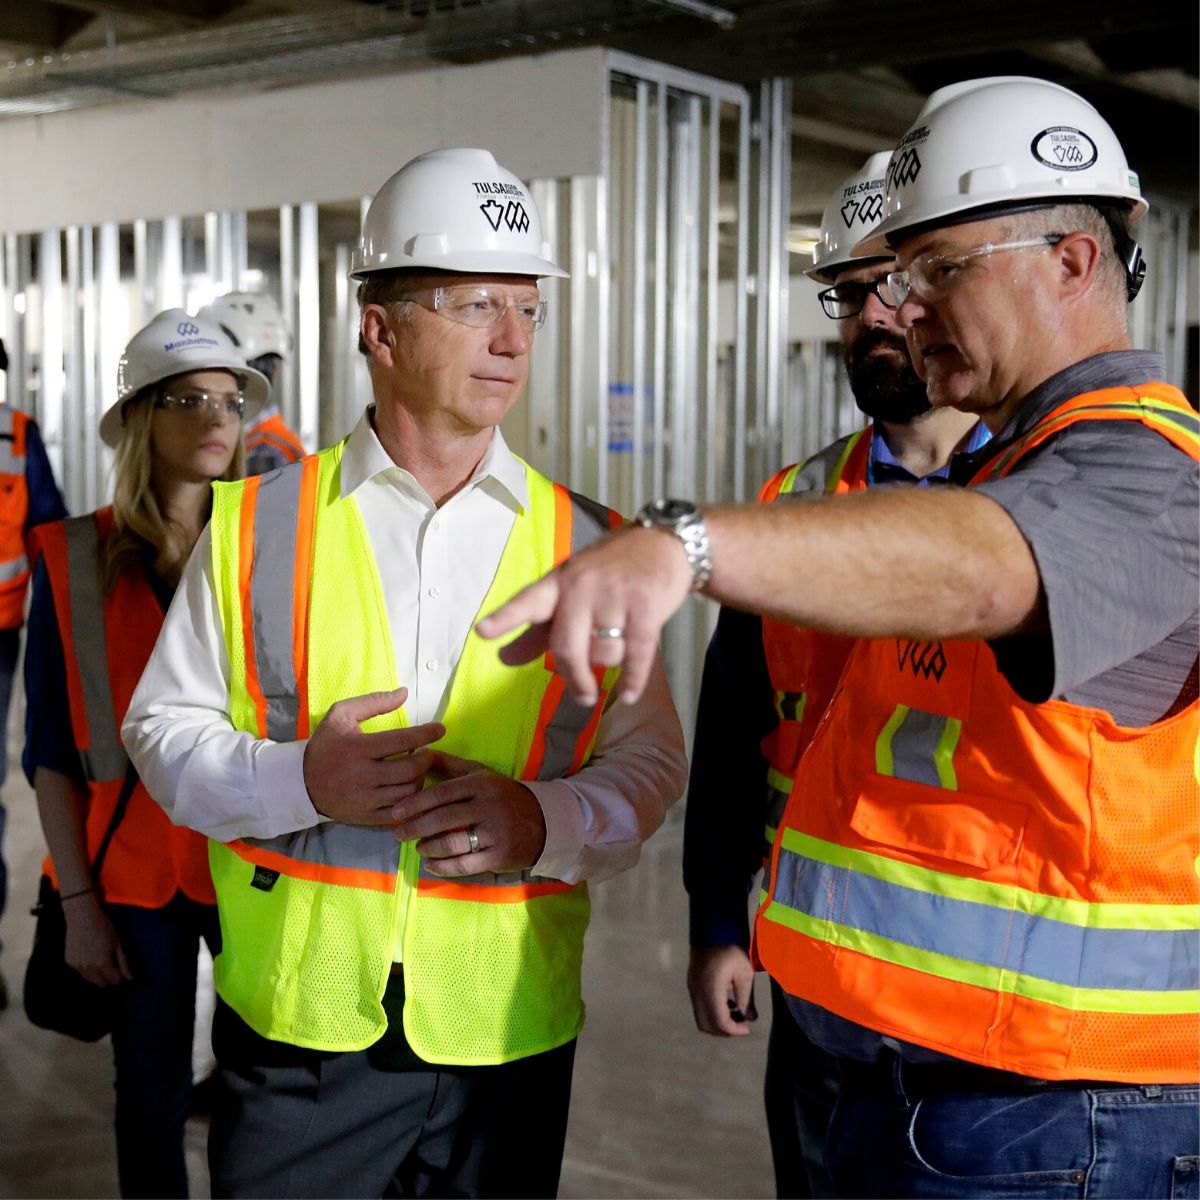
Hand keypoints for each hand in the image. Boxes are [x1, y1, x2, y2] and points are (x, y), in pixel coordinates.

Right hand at [64, 895, 132, 987]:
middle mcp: (88, 968)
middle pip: (102, 984)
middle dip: (109, 978)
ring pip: (90, 980)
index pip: (115, 980)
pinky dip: (87, 968)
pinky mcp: (70, 962)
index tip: (123, 970)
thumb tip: (130, 978)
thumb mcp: (118, 944)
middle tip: (113, 967)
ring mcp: (77, 966)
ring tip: (102, 960)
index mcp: (102, 964)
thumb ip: (124, 963)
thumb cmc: (104, 928)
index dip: (121, 976)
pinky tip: (91, 955)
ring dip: (98, 975)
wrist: (83, 917)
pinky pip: (81, 971)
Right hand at [303, 688, 444, 825]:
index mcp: (358, 749)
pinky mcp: (367, 817)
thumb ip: (373, 702)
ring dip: (420, 778)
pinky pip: (400, 811)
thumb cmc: (326, 745)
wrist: (301, 783)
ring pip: (408, 792)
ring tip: (417, 768)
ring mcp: (366, 800)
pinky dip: (411, 800)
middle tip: (427, 751)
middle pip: (410, 770)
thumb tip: (404, 693)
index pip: (401, 741)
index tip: (440, 729)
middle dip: (426, 758)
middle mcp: (363, 776)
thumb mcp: (341, 715)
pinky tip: (408, 787)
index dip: (426, 734)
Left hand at [390, 751, 546, 875]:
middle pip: (444, 818)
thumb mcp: (480, 774)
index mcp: (482, 784)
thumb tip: (419, 753)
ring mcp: (496, 832)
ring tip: (416, 848)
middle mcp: (489, 806)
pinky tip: (430, 864)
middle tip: (398, 834)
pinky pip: (464, 864)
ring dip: (428, 847)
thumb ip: (450, 765)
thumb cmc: (502, 795)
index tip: (395, 812)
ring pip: (453, 843)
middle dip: (415, 827)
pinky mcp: (499, 855)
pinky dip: (442, 866)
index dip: (415, 803)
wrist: (542, 821)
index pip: (442, 793)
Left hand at [476, 525, 692, 706]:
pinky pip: (636, 655)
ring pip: (603, 653)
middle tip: (581, 695)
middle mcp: (583, 587)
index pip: (529, 601)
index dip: (506, 618)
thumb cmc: (611, 570)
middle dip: (574, 677)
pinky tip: (628, 694)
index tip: (482, 631)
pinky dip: (632, 680)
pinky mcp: (646, 607)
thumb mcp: (572, 589)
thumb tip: (505, 658)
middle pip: (566, 646)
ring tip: (618, 650)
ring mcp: (616, 596)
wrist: (663, 543)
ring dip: (610, 663)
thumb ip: (540, 627)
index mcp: (560, 582)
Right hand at [687, 945, 757, 1036]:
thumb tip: (750, 1018)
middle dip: (724, 1031)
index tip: (747, 1029)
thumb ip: (747, 999)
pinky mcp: (691, 983)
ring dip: (718, 1022)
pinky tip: (728, 1003)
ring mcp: (692, 987)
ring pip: (701, 1018)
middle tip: (741, 1025)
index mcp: (711, 989)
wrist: (713, 927)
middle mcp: (697, 991)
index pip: (720, 1022)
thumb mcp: (745, 973)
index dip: (734, 1031)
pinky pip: (699, 1007)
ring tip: (737, 1012)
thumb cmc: (732, 947)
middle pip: (706, 1026)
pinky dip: (712, 1012)